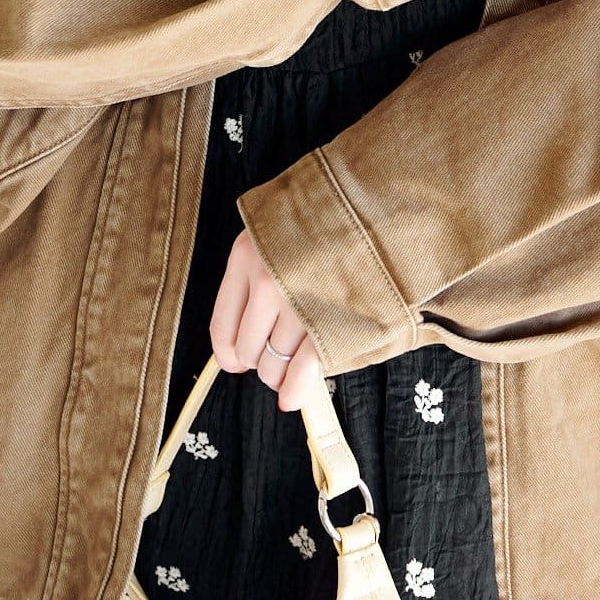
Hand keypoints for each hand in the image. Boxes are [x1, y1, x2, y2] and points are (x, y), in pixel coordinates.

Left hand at [210, 228, 323, 412]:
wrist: (377, 201)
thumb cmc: (327, 215)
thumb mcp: (278, 230)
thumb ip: (258, 269)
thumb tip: (247, 331)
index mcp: (246, 256)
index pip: (222, 323)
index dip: (227, 353)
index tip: (234, 363)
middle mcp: (266, 281)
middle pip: (249, 348)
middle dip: (260, 362)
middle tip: (275, 360)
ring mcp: (299, 302)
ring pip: (275, 360)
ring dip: (281, 372)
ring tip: (294, 366)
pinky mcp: (331, 319)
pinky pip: (303, 368)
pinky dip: (296, 389)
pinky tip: (291, 398)